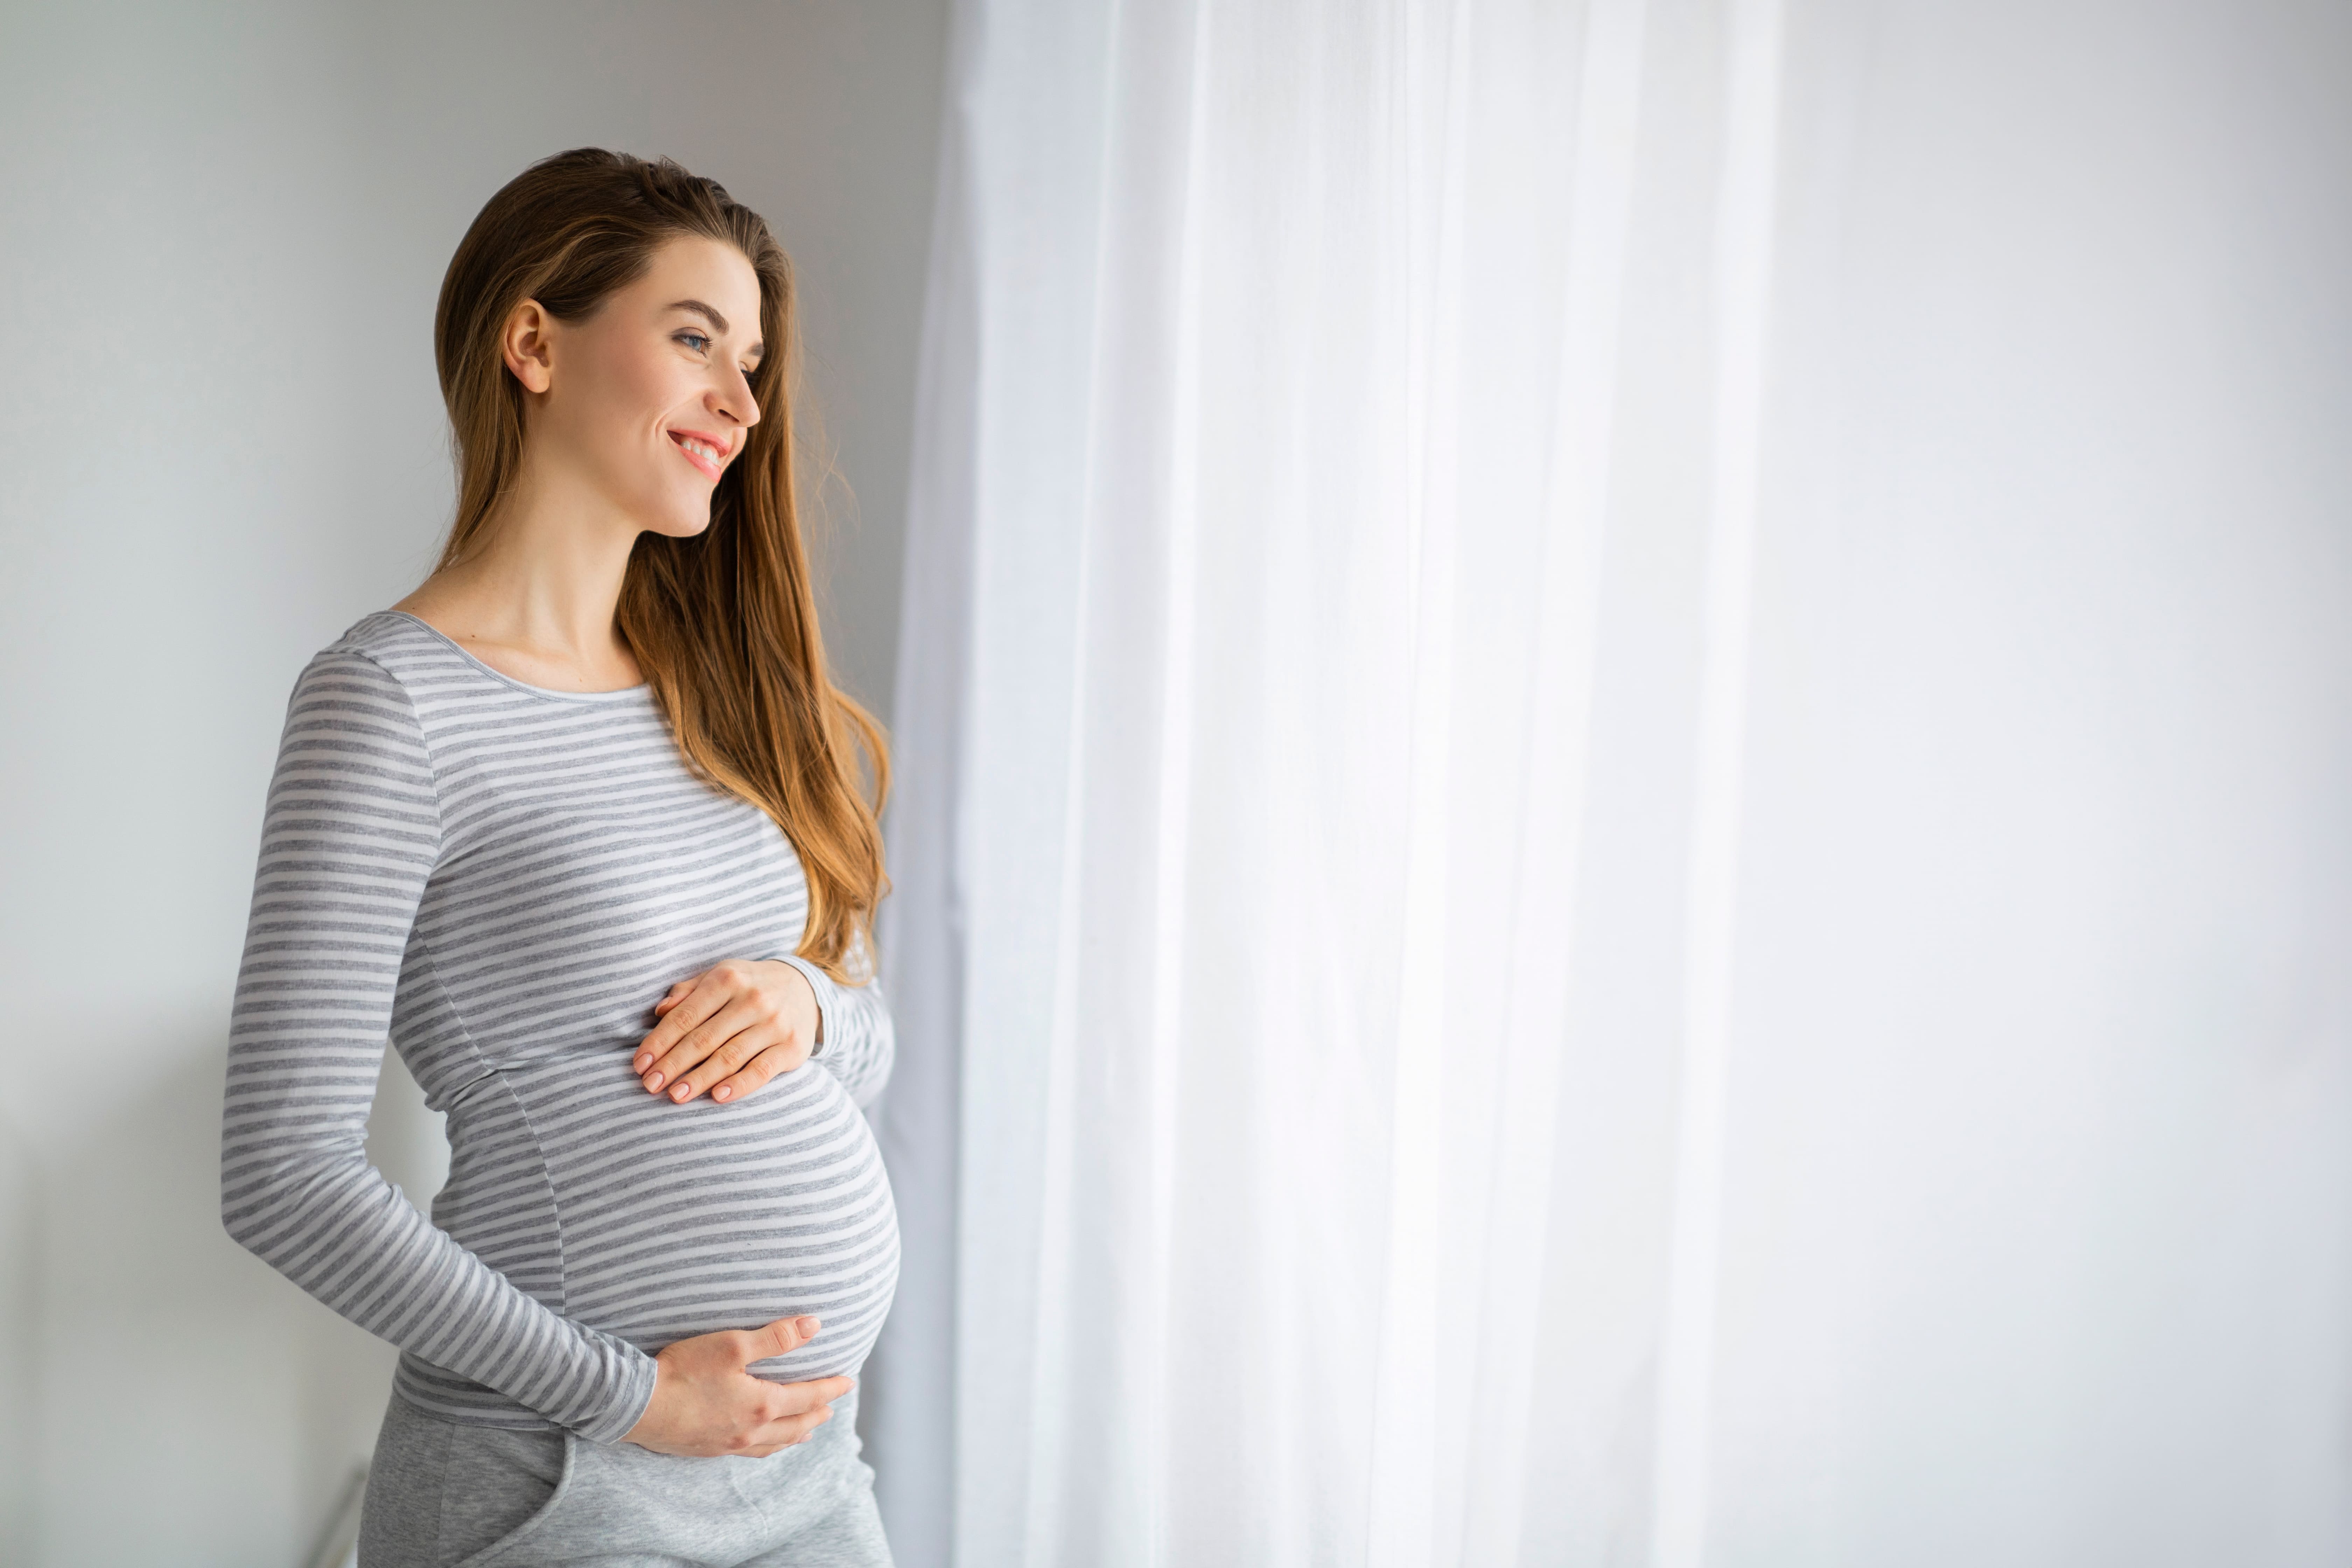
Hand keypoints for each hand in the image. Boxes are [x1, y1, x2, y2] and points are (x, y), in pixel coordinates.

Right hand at [622, 1314, 854, 1456]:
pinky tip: (763, 1444)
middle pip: (796, 1425)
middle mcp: (750, 1432)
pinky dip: (768, 1447)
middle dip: (818, 1413)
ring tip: (809, 1429)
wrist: (637, 1405)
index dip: (831, 1388)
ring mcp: (728, 1445)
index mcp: (762, 1406)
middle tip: (832, 1405)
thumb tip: (814, 1325)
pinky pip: (750, 1453)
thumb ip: (776, 1337)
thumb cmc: (684, 1371)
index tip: (849, 1381)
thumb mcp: (733, 1345)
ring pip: (774, 1444)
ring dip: (796, 1434)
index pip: (809, 1397)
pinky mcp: (707, 1450)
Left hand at [633, 959, 819, 1104]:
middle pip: (704, 1039)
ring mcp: (774, 1024)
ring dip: (699, 1079)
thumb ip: (688, 991)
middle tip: (650, 1086)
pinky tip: (717, 1096)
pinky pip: (762, 1070)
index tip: (640, 1065)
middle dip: (673, 1064)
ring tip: (675, 1096)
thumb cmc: (749, 986)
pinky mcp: (792, 1047)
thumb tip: (659, 1010)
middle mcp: (752, 999)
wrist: (806, 988)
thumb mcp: (720, 976)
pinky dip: (739, 1084)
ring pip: (729, 1056)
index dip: (659, 1042)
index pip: (685, 1016)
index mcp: (728, 979)